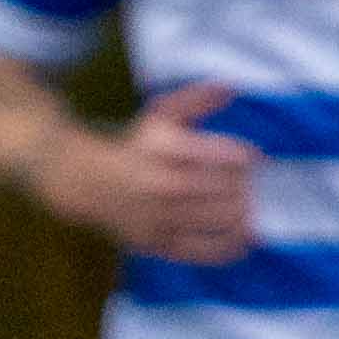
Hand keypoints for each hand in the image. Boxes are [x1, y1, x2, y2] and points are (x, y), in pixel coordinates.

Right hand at [26, 77, 257, 258]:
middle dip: (246, 187)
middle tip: (253, 185)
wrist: (84, 183)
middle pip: (226, 188)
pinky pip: (203, 250)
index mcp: (164, 148)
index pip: (224, 155)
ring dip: (244, 214)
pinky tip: (243, 240)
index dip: (246, 157)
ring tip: (249, 208)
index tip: (254, 160)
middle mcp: (162, 183)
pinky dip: (230, 247)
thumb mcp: (159, 116)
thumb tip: (231, 88)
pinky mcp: (157, 243)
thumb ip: (196, 100)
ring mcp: (160, 217)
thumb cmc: (133, 146)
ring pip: (220, 219)